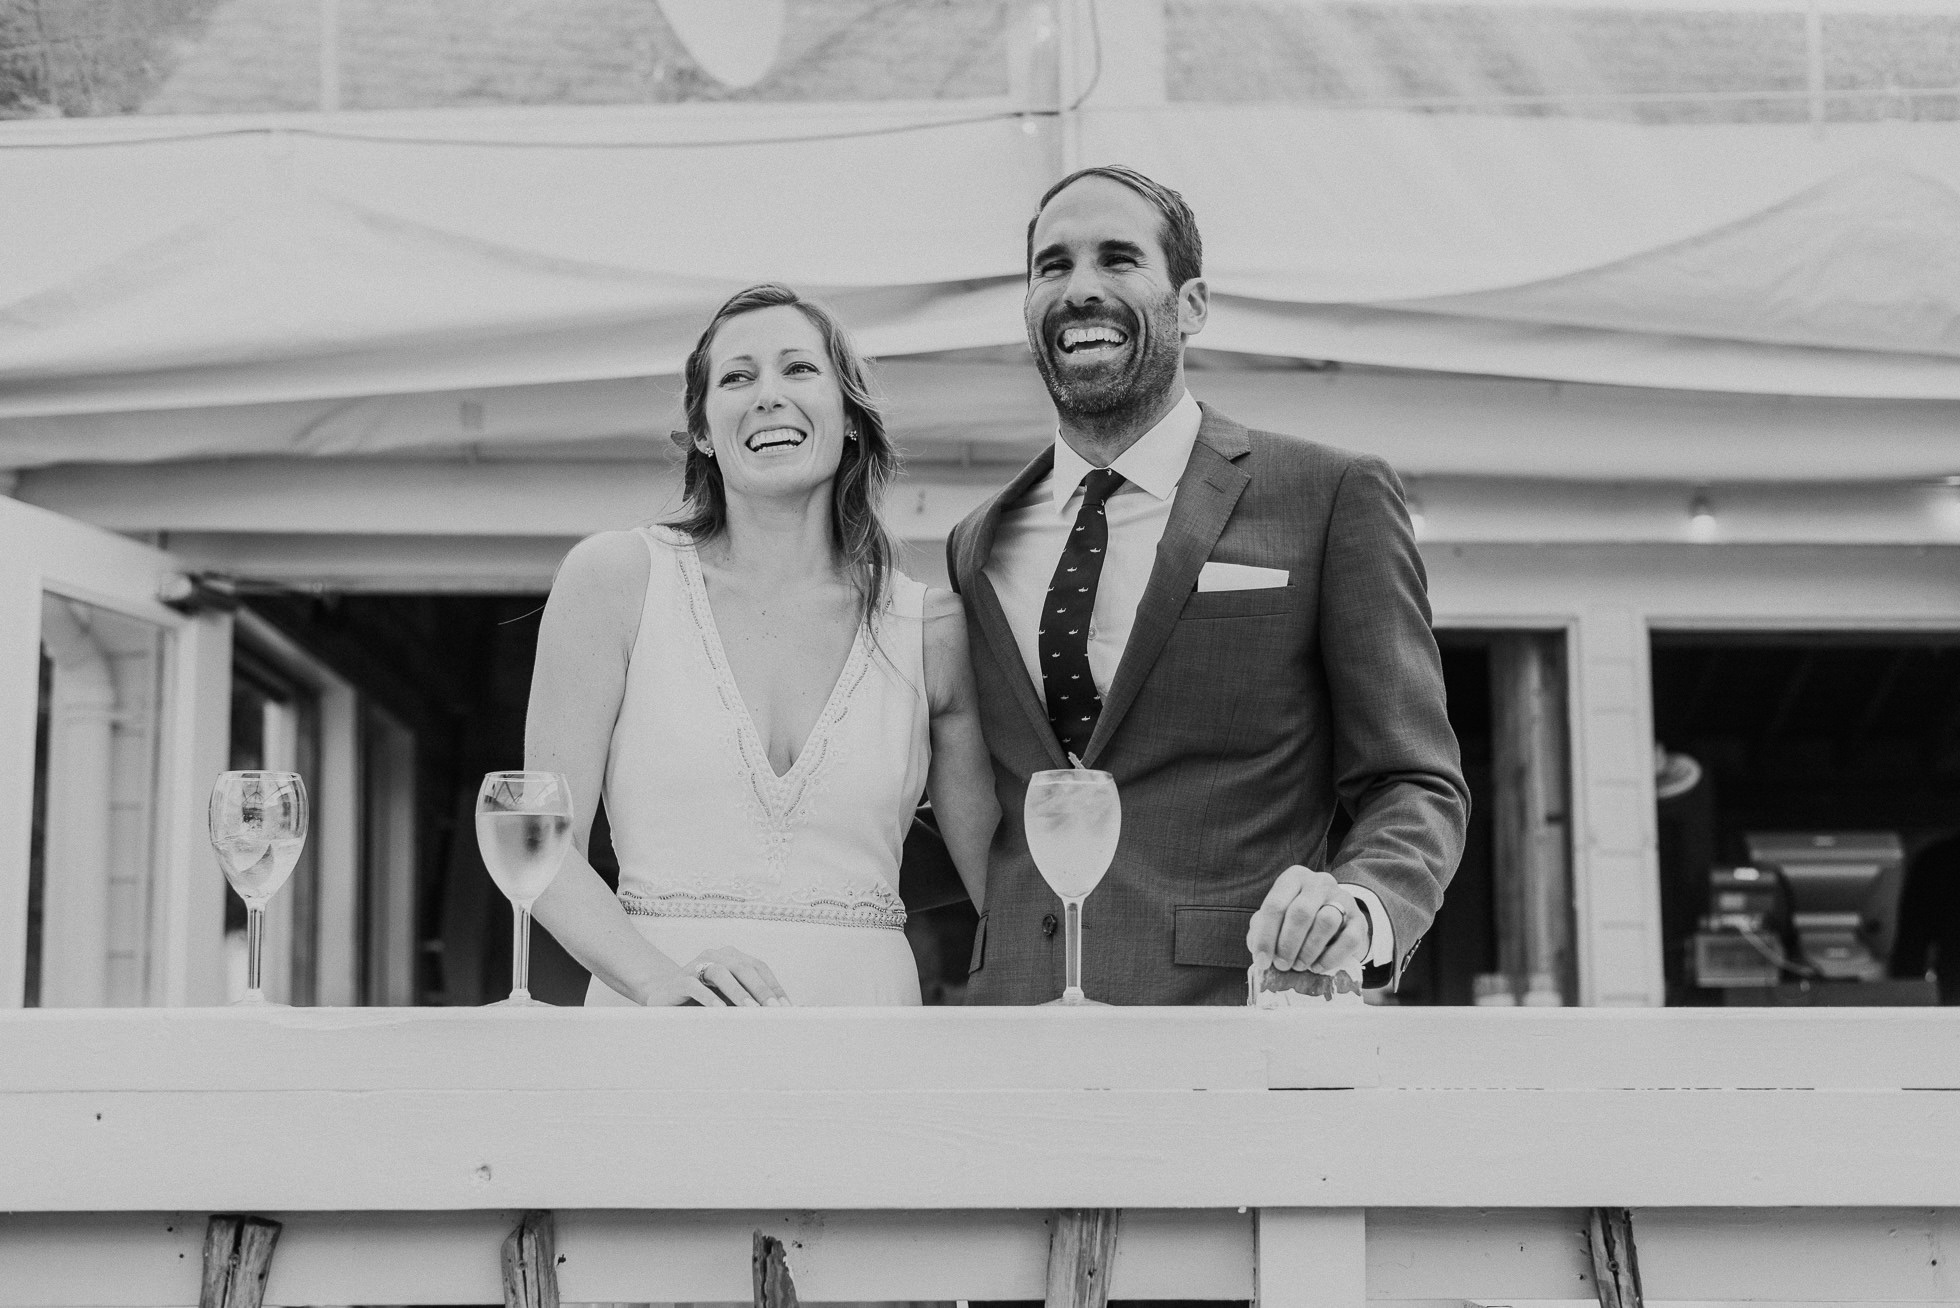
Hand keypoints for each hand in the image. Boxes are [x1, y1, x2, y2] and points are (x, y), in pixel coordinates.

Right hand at [644, 947, 791, 1006]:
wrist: (664, 998)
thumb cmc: (704, 1000)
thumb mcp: (730, 999)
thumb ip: (752, 1002)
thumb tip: (786, 1012)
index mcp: (732, 957)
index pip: (759, 967)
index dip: (774, 986)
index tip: (787, 1007)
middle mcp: (716, 955)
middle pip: (743, 967)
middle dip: (760, 989)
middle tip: (773, 1009)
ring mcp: (695, 965)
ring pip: (720, 972)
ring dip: (738, 991)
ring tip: (750, 1010)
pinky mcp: (678, 979)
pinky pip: (694, 985)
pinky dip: (708, 997)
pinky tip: (719, 1010)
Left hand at [1246, 865, 1369, 976]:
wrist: (1336, 920)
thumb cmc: (1297, 920)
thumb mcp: (1277, 918)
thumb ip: (1262, 929)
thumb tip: (1260, 951)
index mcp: (1294, 877)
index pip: (1275, 904)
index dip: (1266, 936)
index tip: (1262, 961)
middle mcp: (1319, 882)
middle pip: (1301, 912)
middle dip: (1287, 944)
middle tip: (1282, 965)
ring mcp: (1342, 898)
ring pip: (1326, 922)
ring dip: (1309, 950)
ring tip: (1299, 965)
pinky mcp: (1360, 919)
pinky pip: (1349, 939)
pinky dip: (1331, 958)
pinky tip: (1318, 967)